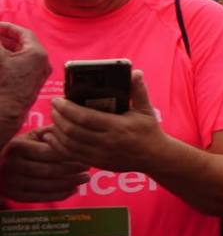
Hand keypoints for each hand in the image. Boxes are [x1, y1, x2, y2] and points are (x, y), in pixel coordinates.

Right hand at [0, 22, 50, 112]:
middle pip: (23, 43)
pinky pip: (22, 65)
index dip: (7, 28)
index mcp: (37, 53)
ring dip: (7, 48)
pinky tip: (1, 59)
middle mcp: (42, 63)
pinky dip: (10, 59)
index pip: (23, 33)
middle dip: (6, 38)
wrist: (6, 110)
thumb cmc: (3, 84)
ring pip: (22, 54)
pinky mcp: (32, 82)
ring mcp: (39, 73)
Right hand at [0, 128, 88, 200]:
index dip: (69, 155)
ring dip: (70, 183)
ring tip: (84, 178)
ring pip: (48, 185)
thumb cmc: (18, 148)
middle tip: (88, 168)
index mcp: (17, 147)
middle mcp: (12, 165)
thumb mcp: (28, 136)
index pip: (49, 152)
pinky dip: (60, 195)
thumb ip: (49, 133)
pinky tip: (73, 189)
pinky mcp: (15, 196)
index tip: (84, 155)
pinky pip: (42, 197)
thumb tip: (71, 131)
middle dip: (73, 170)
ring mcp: (13, 183)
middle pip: (50, 170)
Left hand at [47, 70, 167, 173]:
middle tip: (54, 107)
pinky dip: (58, 146)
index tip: (58, 100)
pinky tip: (53, 137)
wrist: (156, 157)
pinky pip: (71, 155)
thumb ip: (138, 91)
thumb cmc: (149, 131)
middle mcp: (107, 142)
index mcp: (118, 126)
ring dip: (57, 131)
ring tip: (54, 119)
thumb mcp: (146, 110)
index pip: (84, 117)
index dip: (67, 109)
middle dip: (58, 117)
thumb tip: (135, 72)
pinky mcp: (97, 163)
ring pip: (69, 144)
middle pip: (73, 130)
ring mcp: (101, 155)